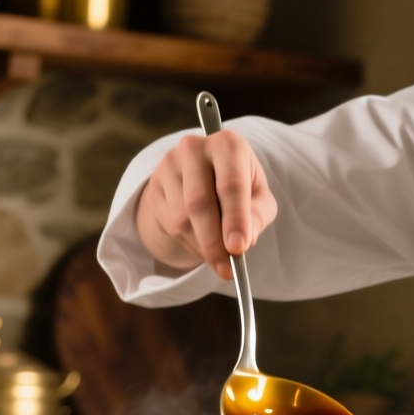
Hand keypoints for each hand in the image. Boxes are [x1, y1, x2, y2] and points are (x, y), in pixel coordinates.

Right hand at [135, 130, 276, 279]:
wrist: (203, 178)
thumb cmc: (239, 188)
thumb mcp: (259, 199)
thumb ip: (258, 216)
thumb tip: (245, 241)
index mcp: (228, 145)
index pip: (231, 185)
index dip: (235, 219)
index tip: (239, 248)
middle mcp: (195, 148)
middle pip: (200, 203)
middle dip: (214, 242)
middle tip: (226, 269)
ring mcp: (170, 165)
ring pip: (182, 219)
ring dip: (202, 246)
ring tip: (218, 255)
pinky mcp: (154, 184)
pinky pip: (170, 224)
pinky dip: (189, 242)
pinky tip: (201, 241)